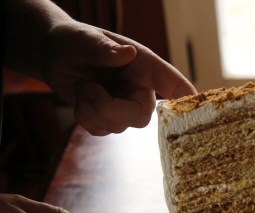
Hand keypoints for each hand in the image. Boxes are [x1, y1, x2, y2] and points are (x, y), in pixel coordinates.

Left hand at [40, 20, 195, 135]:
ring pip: (117, 126)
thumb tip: (127, 53)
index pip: (174, 85)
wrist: (54, 54)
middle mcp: (140, 89)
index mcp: (144, 67)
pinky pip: (101, 130)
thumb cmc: (75, 40)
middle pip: (141, 117)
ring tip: (82, 86)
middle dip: (110, 110)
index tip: (198, 110)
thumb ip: (105, 47)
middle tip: (88, 89)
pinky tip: (81, 99)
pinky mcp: (109, 118)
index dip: (189, 101)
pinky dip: (84, 118)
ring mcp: (126, 106)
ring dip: (90, 109)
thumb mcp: (85, 38)